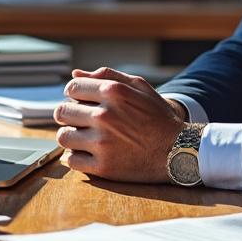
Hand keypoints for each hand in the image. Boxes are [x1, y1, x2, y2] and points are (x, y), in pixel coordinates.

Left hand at [55, 67, 185, 182]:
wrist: (179, 150)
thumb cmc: (158, 116)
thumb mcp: (139, 87)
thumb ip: (107, 76)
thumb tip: (75, 74)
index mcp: (112, 92)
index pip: (72, 88)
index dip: (73, 94)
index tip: (79, 102)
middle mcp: (104, 116)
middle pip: (62, 112)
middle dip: (69, 115)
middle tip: (80, 121)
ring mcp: (102, 143)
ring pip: (64, 137)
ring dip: (71, 136)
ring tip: (83, 138)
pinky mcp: (103, 167)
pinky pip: (72, 160)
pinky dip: (77, 157)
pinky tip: (88, 153)